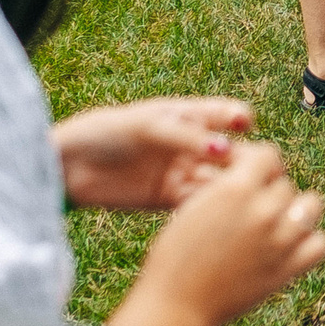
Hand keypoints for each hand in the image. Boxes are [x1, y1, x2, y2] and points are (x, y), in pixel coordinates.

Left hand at [54, 97, 253, 210]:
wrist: (68, 166)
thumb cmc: (107, 132)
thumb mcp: (149, 126)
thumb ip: (188, 138)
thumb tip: (228, 150)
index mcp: (189, 115)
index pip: (229, 114)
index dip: (243, 120)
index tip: (248, 129)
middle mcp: (190, 144)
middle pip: (230, 151)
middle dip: (245, 160)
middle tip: (257, 173)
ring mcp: (181, 171)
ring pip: (217, 179)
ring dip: (229, 187)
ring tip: (238, 196)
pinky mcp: (168, 198)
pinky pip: (196, 202)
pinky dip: (208, 206)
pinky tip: (216, 211)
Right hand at [99, 141, 324, 325]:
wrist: (175, 304)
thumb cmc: (175, 254)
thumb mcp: (195, 204)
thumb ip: (227, 184)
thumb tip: (250, 171)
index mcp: (235, 189)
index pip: (269, 154)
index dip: (257, 163)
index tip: (245, 177)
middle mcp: (263, 210)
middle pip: (285, 184)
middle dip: (269, 191)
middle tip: (250, 207)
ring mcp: (279, 241)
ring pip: (310, 205)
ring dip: (296, 209)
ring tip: (276, 221)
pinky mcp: (287, 270)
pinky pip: (320, 243)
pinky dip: (309, 241)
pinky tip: (289, 244)